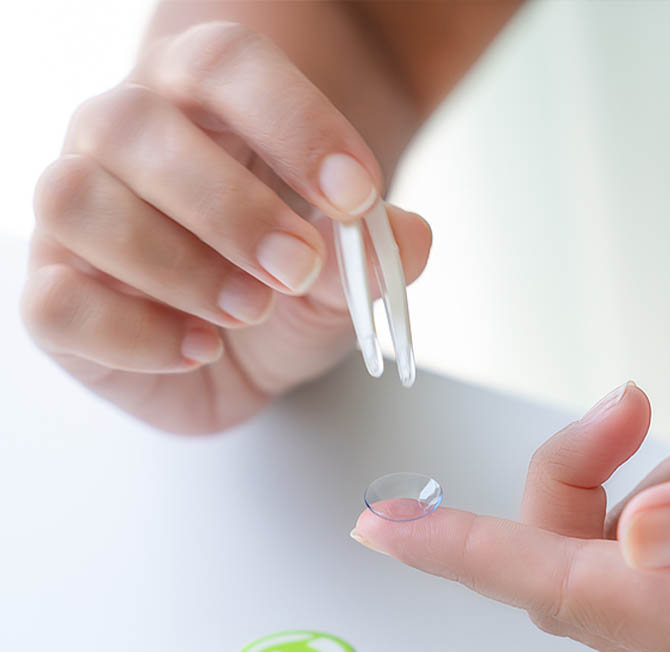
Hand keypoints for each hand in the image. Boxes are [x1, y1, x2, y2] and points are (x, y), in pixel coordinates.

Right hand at [21, 22, 430, 432]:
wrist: (244, 358)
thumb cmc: (284, 293)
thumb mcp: (343, 275)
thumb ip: (370, 254)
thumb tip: (405, 238)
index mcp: (198, 106)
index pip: (224, 65)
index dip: (294, 122)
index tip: (358, 193)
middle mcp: (122, 145)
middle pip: (133, 125)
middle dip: (229, 205)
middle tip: (299, 268)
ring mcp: (78, 221)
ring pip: (74, 201)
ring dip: (175, 263)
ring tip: (249, 310)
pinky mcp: (57, 300)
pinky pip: (55, 304)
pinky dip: (132, 333)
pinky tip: (199, 348)